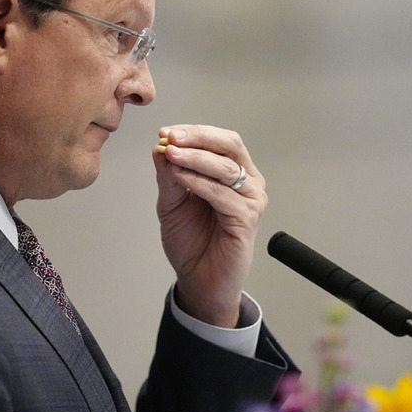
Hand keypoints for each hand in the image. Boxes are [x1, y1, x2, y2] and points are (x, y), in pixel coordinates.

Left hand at [153, 124, 267, 327]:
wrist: (198, 279)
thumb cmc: (191, 241)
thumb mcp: (172, 202)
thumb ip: (169, 175)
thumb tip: (160, 147)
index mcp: (234, 172)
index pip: (219, 140)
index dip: (193, 132)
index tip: (165, 131)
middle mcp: (248, 182)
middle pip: (229, 146)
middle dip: (198, 138)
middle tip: (171, 137)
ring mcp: (251, 200)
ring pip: (225, 168)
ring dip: (194, 158)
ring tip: (170, 154)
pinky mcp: (247, 219)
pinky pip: (221, 193)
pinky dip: (197, 182)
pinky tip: (179, 176)